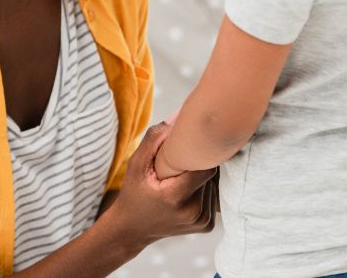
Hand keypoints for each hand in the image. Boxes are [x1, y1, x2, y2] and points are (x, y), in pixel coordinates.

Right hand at [103, 123, 218, 254]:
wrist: (132, 228)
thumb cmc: (133, 193)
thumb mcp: (136, 163)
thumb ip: (155, 139)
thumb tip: (177, 117)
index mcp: (176, 197)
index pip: (205, 166)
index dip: (201, 153)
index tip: (194, 144)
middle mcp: (193, 212)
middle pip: (211, 174)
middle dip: (201, 162)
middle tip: (186, 157)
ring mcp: (201, 221)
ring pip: (214, 184)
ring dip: (203, 174)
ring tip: (183, 174)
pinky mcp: (206, 224)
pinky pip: (212, 195)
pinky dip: (204, 187)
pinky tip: (187, 188)